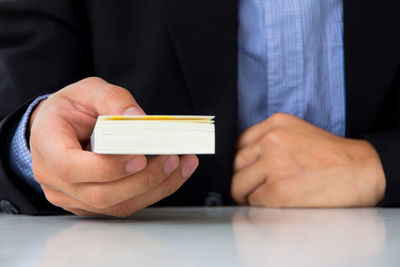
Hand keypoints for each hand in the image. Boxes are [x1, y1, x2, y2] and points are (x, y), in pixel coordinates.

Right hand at [29, 77, 198, 216]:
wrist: (58, 127)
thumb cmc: (71, 109)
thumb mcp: (88, 91)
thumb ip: (113, 100)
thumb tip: (139, 119)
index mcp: (48, 145)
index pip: (71, 167)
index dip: (107, 168)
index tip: (140, 157)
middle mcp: (55, 179)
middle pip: (99, 194)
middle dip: (142, 180)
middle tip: (171, 158)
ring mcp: (73, 196)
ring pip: (116, 205)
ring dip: (154, 187)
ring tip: (181, 164)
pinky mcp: (91, 203)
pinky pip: (124, 205)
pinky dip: (152, 191)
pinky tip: (173, 173)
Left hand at [231, 113, 385, 206]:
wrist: (360, 170)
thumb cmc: (330, 155)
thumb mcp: (296, 132)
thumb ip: (268, 140)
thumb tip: (243, 159)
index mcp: (274, 124)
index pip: (236, 144)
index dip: (238, 162)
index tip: (242, 172)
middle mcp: (271, 140)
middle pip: (234, 164)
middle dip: (240, 179)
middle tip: (250, 188)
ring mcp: (273, 164)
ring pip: (238, 185)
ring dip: (247, 195)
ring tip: (263, 197)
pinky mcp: (278, 189)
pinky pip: (253, 201)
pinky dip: (260, 206)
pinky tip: (275, 204)